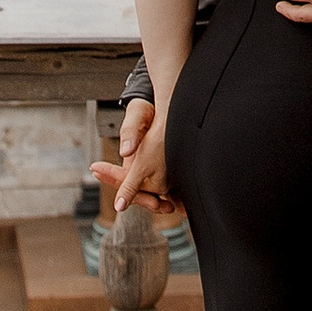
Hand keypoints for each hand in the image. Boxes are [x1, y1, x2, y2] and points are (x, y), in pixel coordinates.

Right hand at [93, 101, 183, 223]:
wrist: (161, 101)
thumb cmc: (144, 108)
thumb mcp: (136, 116)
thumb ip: (130, 132)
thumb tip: (125, 151)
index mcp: (131, 158)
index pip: (128, 182)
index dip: (135, 194)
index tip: (151, 203)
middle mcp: (141, 166)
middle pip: (143, 191)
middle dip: (152, 202)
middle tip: (167, 208)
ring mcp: (153, 167)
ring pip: (157, 190)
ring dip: (166, 201)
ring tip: (179, 209)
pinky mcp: (166, 165)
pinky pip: (170, 183)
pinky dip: (177, 194)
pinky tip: (186, 202)